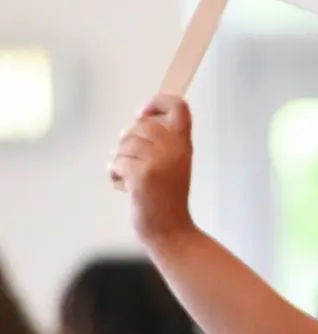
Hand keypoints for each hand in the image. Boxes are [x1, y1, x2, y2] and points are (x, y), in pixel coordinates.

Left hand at [108, 96, 198, 247]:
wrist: (170, 231)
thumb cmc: (166, 197)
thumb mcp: (173, 163)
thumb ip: (163, 140)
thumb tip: (142, 116)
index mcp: (185, 144)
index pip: (178, 106)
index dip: (159, 102)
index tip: (145, 112)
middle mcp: (176, 150)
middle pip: (141, 123)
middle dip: (129, 140)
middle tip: (136, 160)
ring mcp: (160, 162)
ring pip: (125, 143)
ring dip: (121, 160)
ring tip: (132, 177)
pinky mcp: (143, 175)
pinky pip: (116, 161)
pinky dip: (115, 175)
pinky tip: (126, 187)